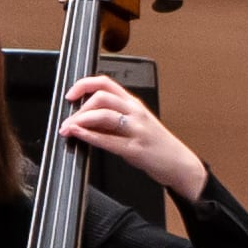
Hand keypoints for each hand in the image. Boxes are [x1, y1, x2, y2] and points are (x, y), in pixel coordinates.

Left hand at [62, 74, 207, 203]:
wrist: (180, 164)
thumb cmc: (158, 146)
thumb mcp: (137, 125)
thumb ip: (113, 120)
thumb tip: (85, 120)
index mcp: (134, 104)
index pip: (105, 83)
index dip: (83, 85)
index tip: (70, 94)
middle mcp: (136, 112)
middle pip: (101, 97)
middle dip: (78, 108)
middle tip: (67, 119)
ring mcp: (137, 130)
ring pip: (103, 115)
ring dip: (80, 120)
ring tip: (69, 129)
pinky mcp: (135, 149)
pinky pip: (108, 140)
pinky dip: (89, 136)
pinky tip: (79, 135)